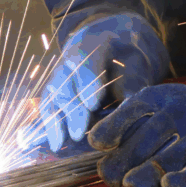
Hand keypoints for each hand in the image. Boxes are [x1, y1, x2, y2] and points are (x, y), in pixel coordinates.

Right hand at [37, 13, 169, 151]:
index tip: (92, 104)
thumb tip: (128, 115)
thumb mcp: (137, 68)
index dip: (87, 81)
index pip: (86, 59)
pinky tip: (54, 142)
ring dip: (55, 119)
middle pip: (65, 79)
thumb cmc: (128, 61)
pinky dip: (49, 124)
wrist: (115, 50)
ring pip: (52, 92)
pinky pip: (48, 104)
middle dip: (71, 107)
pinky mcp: (55, 89)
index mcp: (95, 43)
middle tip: (78, 132)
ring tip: (59, 143)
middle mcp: (71, 56)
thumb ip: (132, 87)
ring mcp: (61, 72)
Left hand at [87, 58, 185, 186]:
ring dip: (145, 175)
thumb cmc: (181, 112)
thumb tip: (96, 144)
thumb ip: (128, 119)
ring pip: (167, 159)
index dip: (112, 129)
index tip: (97, 145)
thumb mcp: (156, 103)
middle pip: (144, 142)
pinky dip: (182, 182)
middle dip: (122, 162)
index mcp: (158, 98)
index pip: (131, 111)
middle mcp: (179, 112)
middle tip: (109, 177)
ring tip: (130, 186)